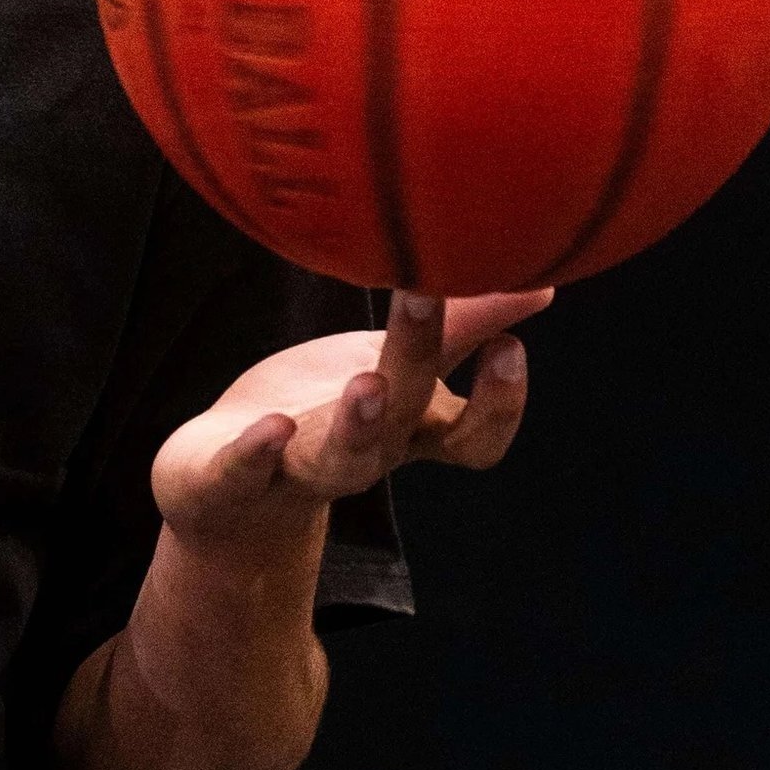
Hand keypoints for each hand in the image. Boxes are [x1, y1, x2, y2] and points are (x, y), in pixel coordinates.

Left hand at [153, 288, 547, 555]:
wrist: (228, 490)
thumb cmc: (323, 410)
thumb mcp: (393, 366)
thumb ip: (461, 327)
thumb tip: (541, 279)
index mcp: (406, 431)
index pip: (471, 439)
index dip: (498, 406)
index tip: (511, 347)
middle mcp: (362, 455)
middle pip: (402, 419)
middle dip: (416, 360)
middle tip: (425, 295)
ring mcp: (297, 470)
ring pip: (338, 460)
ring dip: (358, 425)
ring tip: (368, 382)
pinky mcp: (232, 479)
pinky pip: (247, 472)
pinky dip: (258, 453)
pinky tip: (270, 425)